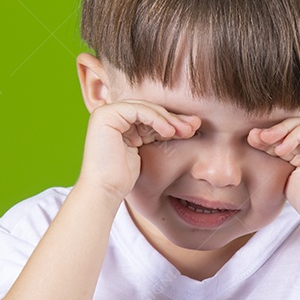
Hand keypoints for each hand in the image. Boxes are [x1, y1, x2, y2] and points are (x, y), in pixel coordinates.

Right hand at [76, 99, 199, 203]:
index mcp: (118, 123)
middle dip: (173, 118)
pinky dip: (157, 119)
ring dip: (168, 119)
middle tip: (193, 127)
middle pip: (148, 110)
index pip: (149, 116)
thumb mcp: (145, 150)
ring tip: (185, 131)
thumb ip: (154, 134)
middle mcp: (111, 115)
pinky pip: (138, 110)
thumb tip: (181, 124)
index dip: (171, 122)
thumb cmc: (124, 179)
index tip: (192, 131)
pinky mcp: (106, 115)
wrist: (105, 191)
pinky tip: (170, 132)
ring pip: (145, 108)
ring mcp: (106, 113)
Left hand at [247, 117, 299, 224]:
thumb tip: (255, 134)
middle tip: (255, 137)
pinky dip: (294, 136)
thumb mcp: (286, 170)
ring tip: (266, 141)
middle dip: (274, 131)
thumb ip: (277, 152)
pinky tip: (282, 150)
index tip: (251, 140)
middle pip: (296, 126)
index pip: (290, 134)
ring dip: (281, 131)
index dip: (270, 136)